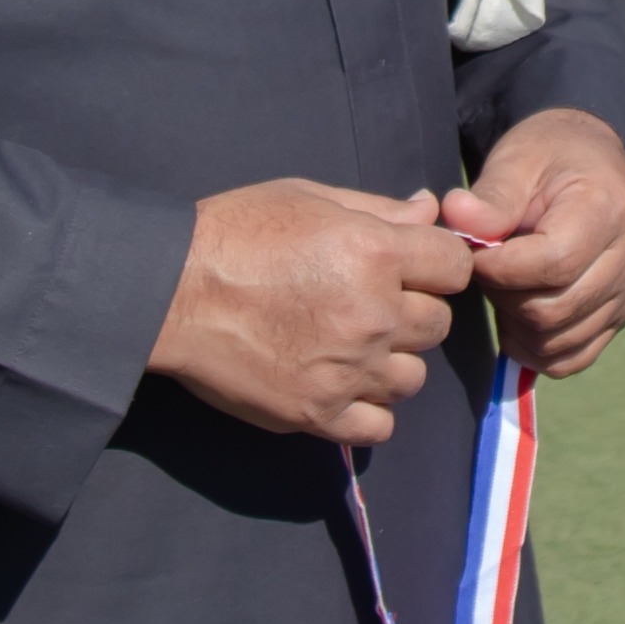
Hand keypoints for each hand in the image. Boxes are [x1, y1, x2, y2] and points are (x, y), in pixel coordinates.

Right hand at [154, 180, 468, 448]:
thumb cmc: (234, 233)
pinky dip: (367, 409)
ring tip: (348, 346)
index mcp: (373, 252)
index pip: (455, 265)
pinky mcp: (317, 413)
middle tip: (367, 304)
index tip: (411, 267)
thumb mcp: (308, 198)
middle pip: (437, 324)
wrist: (169, 292)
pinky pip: (379, 425)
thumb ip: (379, 209)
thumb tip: (432, 212)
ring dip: (390, 362)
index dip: (436, 263)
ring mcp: (347, 369)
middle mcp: (371, 314)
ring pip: (412, 378)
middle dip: (411, 311)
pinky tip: (340, 385)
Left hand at [444, 108, 624, 378]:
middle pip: (555, 310)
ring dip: (516, 325)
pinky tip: (517, 317)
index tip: (473, 254)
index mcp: (608, 209)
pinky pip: (573, 357)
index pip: (554, 263)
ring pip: (559, 341)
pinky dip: (536, 348)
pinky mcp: (620, 315)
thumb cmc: (549, 156)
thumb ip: (489, 196)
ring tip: (503, 286)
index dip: (500, 269)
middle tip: (485, 269)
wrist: (589, 162)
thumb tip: (456, 218)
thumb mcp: (516, 160)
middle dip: (504, 296)